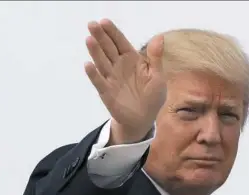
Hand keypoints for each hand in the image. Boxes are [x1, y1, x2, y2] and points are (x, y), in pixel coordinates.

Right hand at [84, 19, 164, 143]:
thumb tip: (160, 37)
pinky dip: (94, 74)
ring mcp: (111, 78)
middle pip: (108, 49)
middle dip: (101, 37)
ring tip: (89, 39)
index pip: (120, 42)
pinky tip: (88, 65)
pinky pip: (100, 82)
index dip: (113, 32)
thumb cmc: (151, 96)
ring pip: (102, 62)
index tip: (104, 21)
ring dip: (95, 52)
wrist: (144, 118)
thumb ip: (156, 58)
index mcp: (131, 59)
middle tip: (92, 25)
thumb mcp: (158, 76)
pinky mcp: (107, 92)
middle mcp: (119, 66)